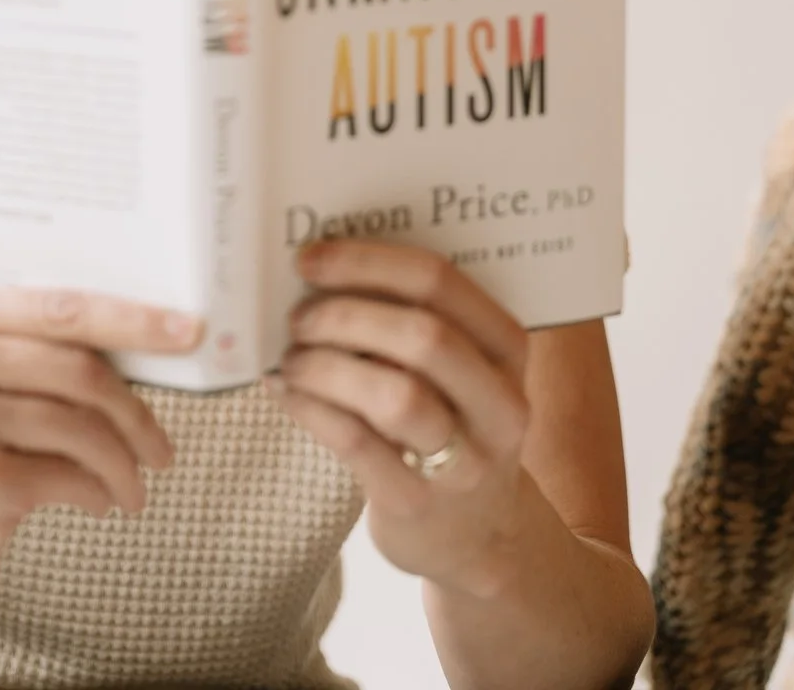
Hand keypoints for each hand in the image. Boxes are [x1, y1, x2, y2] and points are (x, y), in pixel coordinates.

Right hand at [0, 284, 203, 664]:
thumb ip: (21, 353)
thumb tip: (135, 347)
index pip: (59, 304)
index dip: (133, 318)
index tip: (186, 331)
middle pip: (79, 365)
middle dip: (135, 410)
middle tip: (162, 445)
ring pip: (81, 424)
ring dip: (124, 462)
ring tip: (132, 486)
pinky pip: (68, 475)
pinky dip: (98, 490)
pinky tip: (99, 501)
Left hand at [266, 240, 530, 597]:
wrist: (476, 536)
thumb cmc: (447, 424)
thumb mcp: (457, 370)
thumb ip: (411, 318)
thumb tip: (319, 268)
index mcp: (507, 349)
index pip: (442, 282)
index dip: (367, 263)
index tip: (311, 258)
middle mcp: (500, 404)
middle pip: (424, 336)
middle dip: (345, 315)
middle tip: (298, 316)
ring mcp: (465, 462)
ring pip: (396, 395)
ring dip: (326, 365)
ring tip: (291, 359)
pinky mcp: (418, 505)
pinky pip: (357, 443)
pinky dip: (311, 407)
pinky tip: (286, 391)